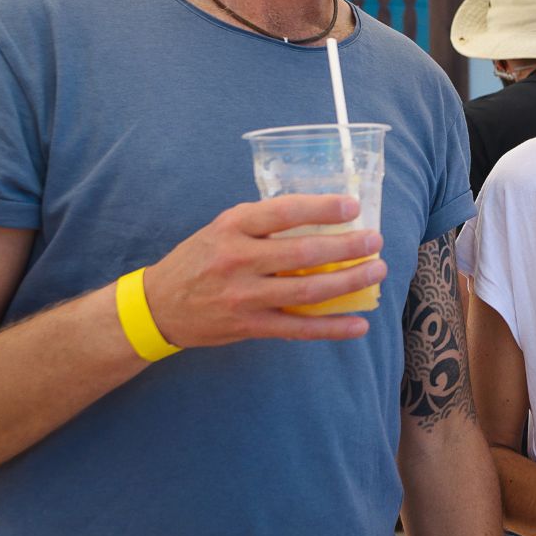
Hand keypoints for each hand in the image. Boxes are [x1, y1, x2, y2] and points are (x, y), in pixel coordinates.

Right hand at [144, 194, 385, 348]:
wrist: (159, 305)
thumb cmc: (200, 259)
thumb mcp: (223, 228)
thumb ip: (263, 223)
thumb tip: (322, 216)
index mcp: (232, 227)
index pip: (284, 212)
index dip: (322, 208)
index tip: (353, 206)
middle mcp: (238, 260)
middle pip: (303, 254)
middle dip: (347, 248)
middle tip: (374, 242)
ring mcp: (244, 297)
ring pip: (307, 292)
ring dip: (348, 283)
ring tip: (376, 272)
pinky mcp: (249, 326)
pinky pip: (298, 329)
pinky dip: (332, 328)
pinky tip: (359, 324)